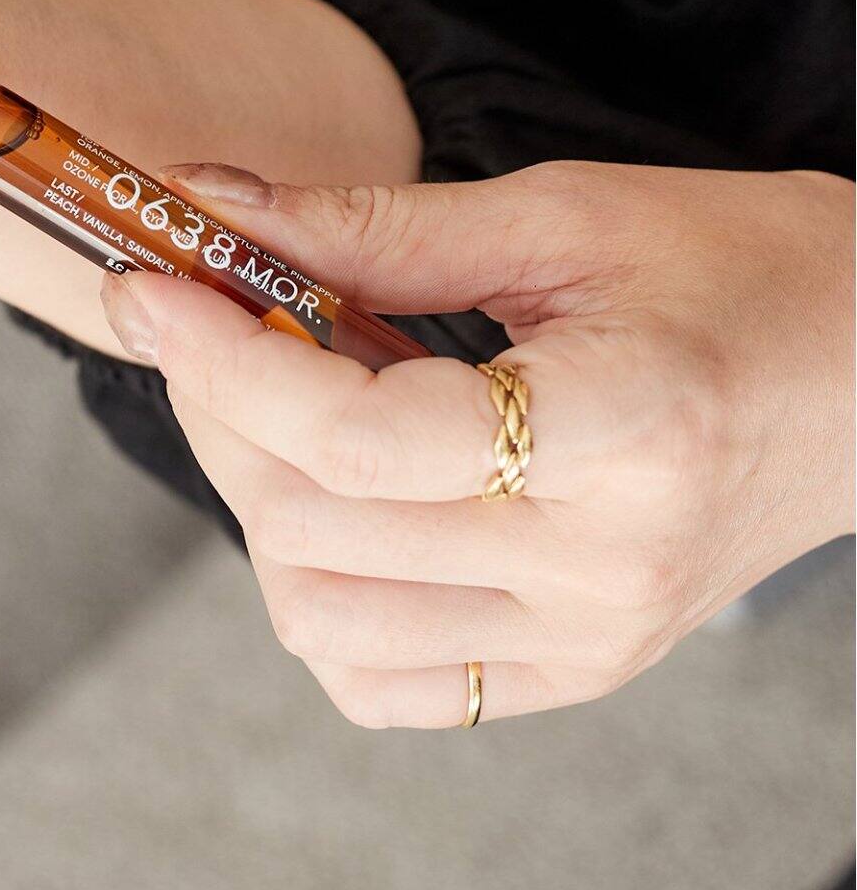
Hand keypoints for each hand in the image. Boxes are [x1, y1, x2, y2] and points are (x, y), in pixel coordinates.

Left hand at [99, 160, 854, 725]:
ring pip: (324, 621)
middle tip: (199, 317)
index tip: (148, 288)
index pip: (364, 440)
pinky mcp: (578, 670)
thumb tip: (214, 204)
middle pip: (318, 528)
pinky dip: (319, 597)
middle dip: (216, 410)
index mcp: (627, 426)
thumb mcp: (565, 214)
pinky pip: (388, 685)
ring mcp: (592, 638)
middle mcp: (606, 564)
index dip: (226, 362)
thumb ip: (379, 226)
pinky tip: (333, 499)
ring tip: (273, 400)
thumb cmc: (741, 267)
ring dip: (255, 500)